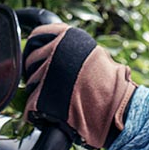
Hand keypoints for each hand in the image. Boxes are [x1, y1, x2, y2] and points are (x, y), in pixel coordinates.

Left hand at [22, 23, 135, 148]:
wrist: (119, 106)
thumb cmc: (111, 83)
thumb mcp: (92, 53)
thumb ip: (70, 47)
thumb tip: (50, 48)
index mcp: (67, 36)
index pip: (36, 36)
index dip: (35, 48)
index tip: (37, 57)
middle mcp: (55, 49)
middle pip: (29, 60)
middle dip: (34, 72)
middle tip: (47, 83)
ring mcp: (47, 72)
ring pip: (29, 83)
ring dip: (37, 92)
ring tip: (56, 100)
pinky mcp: (42, 96)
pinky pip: (30, 103)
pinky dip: (36, 111)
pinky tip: (47, 113)